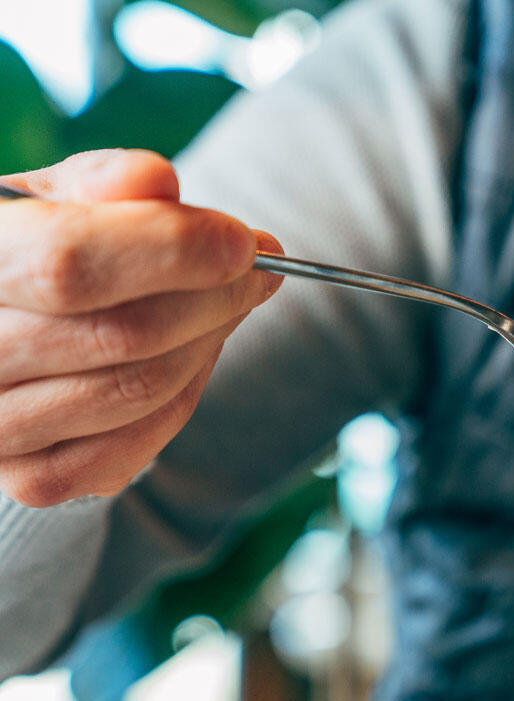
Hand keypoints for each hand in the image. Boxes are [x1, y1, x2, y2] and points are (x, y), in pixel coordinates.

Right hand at [0, 149, 281, 505]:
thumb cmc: (28, 251)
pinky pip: (141, 442)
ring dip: (209, 340)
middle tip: (257, 268)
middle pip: (126, 333)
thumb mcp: (47, 200)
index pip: (70, 263)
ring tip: (227, 301)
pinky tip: (194, 352)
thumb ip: (99, 184)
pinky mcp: (31, 479)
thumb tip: (156, 179)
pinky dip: (187, 393)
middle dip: (216, 297)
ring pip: (143, 388)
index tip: (243, 241)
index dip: (172, 251)